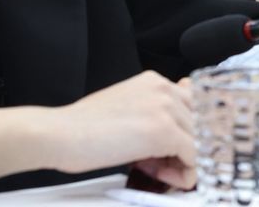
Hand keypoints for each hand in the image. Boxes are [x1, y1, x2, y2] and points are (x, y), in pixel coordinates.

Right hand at [42, 71, 196, 186]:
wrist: (59, 133)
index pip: (193, 107)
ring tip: (157, 171)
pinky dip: (185, 173)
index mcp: (154, 81)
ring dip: (183, 162)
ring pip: (200, 141)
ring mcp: (165, 108)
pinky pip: (195, 156)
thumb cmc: (83, 128)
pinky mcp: (163, 131)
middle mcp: (163, 88)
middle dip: (185, 149)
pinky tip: (163, 177)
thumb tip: (178, 131)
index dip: (184, 133)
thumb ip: (152, 113)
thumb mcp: (125, 110)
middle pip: (199, 124)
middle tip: (161, 165)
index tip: (170, 151)